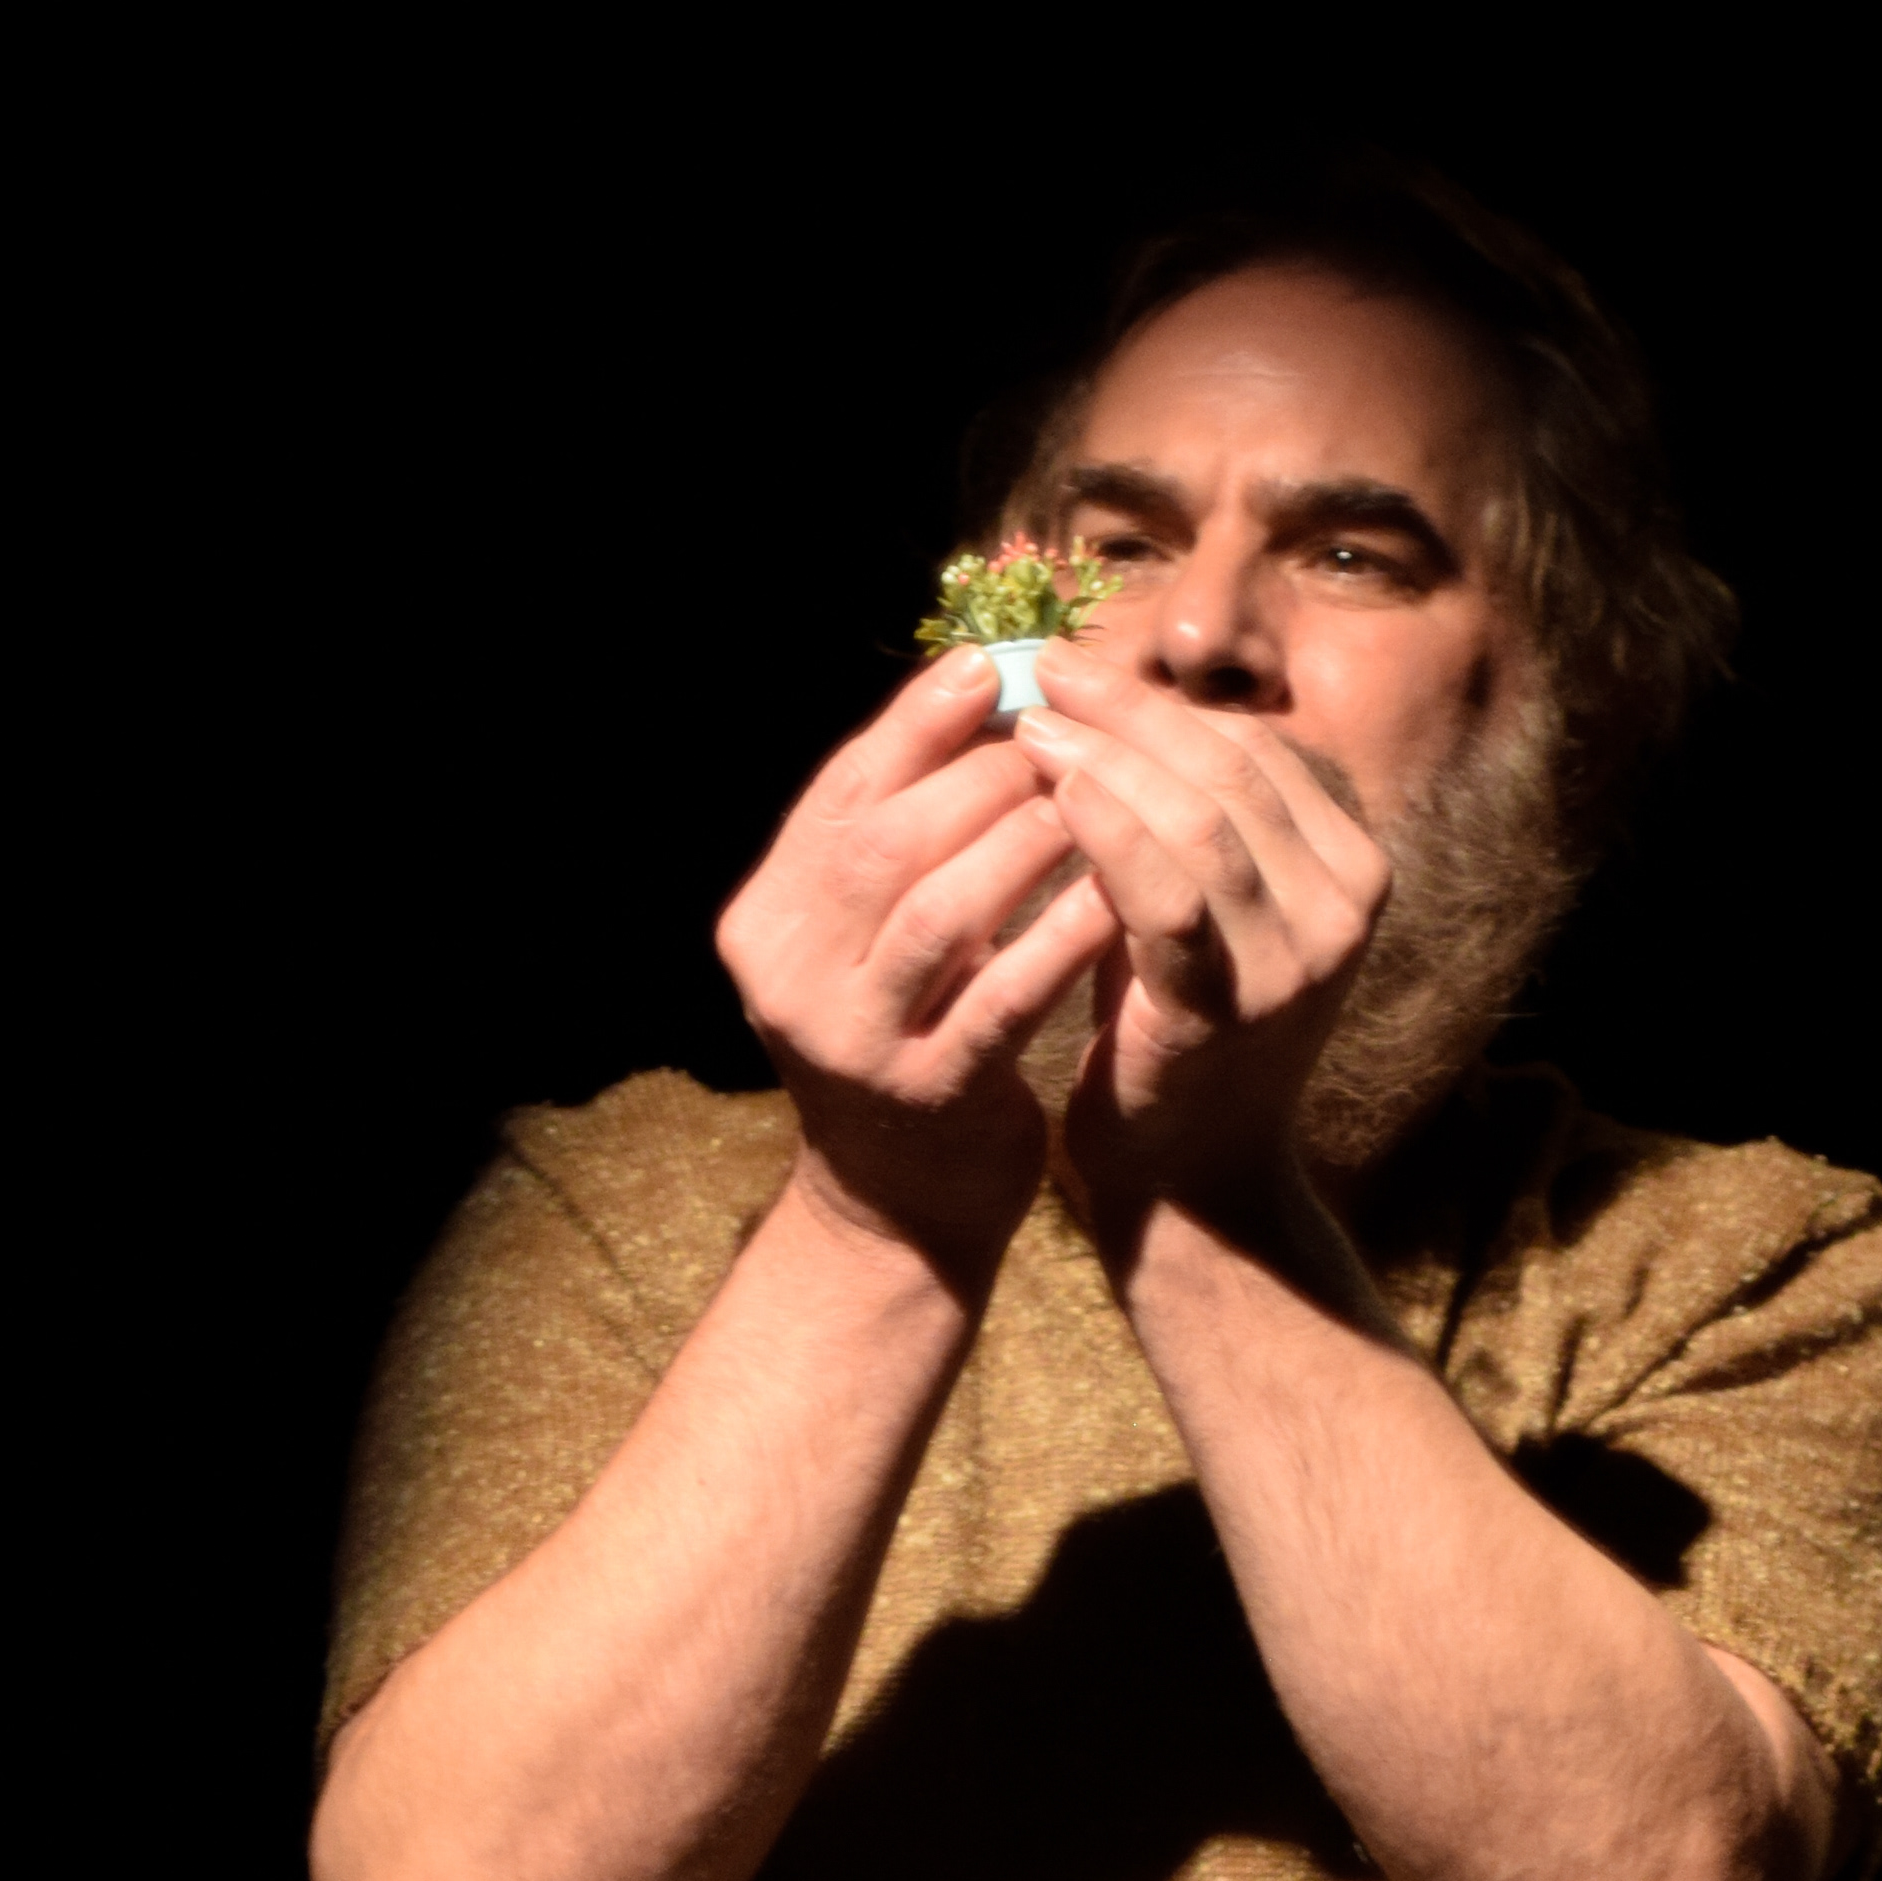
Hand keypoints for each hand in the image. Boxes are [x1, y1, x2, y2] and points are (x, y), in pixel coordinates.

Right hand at [715, 655, 1119, 1285]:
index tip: (991, 668)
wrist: (900, 1212)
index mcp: (767, 921)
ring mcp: (853, 1044)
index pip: (838, 795)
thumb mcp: (873, 939)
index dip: (915, 725)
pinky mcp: (927, 1096)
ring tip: (1090, 803)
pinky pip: (1003, 998)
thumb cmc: (910, 1040)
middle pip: (883, 842)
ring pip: (938, 912)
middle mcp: (789, 980)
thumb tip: (976, 685)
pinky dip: (1059, 938)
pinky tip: (1114, 895)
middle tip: (1062, 740)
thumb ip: (899, 836)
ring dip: (1021, 845)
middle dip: (979, 779)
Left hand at [1007, 651, 1391, 1232]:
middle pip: (1228, 769)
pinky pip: (1167, 897)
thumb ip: (1189, 821)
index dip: (1158, 702)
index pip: (1252, 750)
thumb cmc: (1182, 1034)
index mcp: (1351, 869)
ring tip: (1033, 729)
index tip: (1076, 673)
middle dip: (1128, 713)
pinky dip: (1108, 833)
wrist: (1193, 1182)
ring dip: (1109, 761)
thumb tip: (1112, 701)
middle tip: (1044, 675)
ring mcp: (1296, 962)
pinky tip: (1053, 797)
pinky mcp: (1232, 1009)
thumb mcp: (1210, 911)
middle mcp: (1343, 908)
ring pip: (1202, 819)